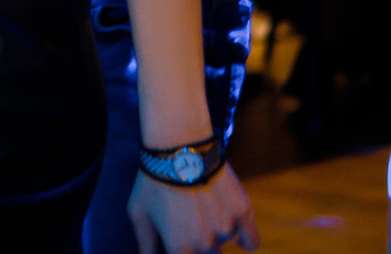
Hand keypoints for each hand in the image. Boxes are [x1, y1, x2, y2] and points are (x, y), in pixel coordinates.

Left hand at [129, 166, 258, 253]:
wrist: (177, 146)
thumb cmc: (153, 179)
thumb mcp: (138, 212)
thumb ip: (145, 243)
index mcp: (179, 248)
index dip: (183, 248)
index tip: (181, 237)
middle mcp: (205, 244)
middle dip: (199, 242)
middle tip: (189, 217)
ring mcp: (226, 229)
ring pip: (225, 240)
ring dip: (217, 231)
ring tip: (202, 205)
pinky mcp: (243, 212)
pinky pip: (252, 240)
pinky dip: (246, 239)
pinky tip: (240, 238)